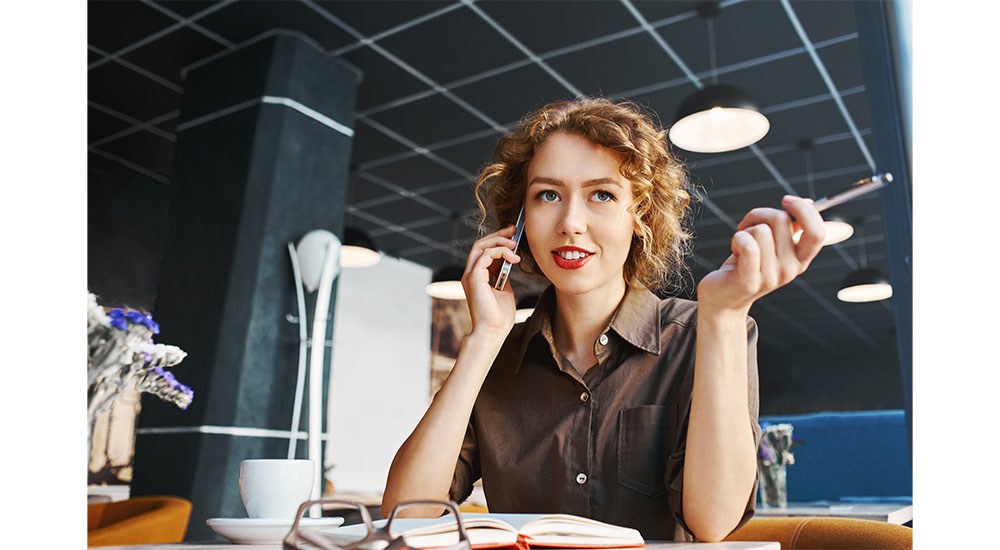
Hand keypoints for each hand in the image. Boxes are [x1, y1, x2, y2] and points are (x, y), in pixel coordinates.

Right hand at [461, 225, 521, 337]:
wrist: (493, 332)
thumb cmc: (499, 316)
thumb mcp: (505, 290)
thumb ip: (503, 275)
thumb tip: (510, 262)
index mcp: (477, 276)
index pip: (484, 250)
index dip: (498, 239)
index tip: (514, 234)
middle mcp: (471, 273)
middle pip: (480, 244)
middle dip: (498, 234)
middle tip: (515, 230)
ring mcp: (470, 275)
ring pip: (481, 246)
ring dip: (500, 241)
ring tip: (515, 244)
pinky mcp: (474, 277)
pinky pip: (486, 255)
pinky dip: (501, 252)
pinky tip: (514, 258)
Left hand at [697, 195, 824, 315]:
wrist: (723, 298)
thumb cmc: (745, 265)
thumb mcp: (771, 245)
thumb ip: (790, 227)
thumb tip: (807, 202)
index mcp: (800, 260)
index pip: (817, 232)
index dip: (804, 210)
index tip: (786, 201)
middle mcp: (790, 270)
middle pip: (782, 220)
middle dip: (760, 214)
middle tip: (748, 225)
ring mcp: (771, 278)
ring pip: (760, 230)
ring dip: (745, 230)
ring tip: (741, 246)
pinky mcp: (749, 281)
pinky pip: (748, 244)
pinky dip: (737, 238)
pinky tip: (734, 248)